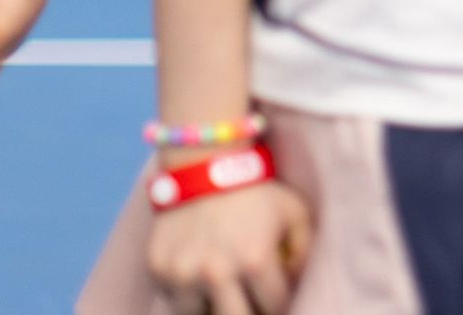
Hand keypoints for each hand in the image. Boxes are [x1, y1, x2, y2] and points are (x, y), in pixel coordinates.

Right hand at [148, 180, 313, 314]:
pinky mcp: (158, 270)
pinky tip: (199, 273)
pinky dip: (188, 294)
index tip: (275, 294)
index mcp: (254, 260)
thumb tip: (295, 281)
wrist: (202, 164)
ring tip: (224, 286)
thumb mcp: (294, 212)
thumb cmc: (254, 191)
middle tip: (251, 300)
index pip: (275, 307)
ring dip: (214, 306)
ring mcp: (183, 274)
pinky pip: (175, 299)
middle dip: (249, 312)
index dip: (280, 302)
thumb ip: (304, 250)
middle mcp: (216, 272)